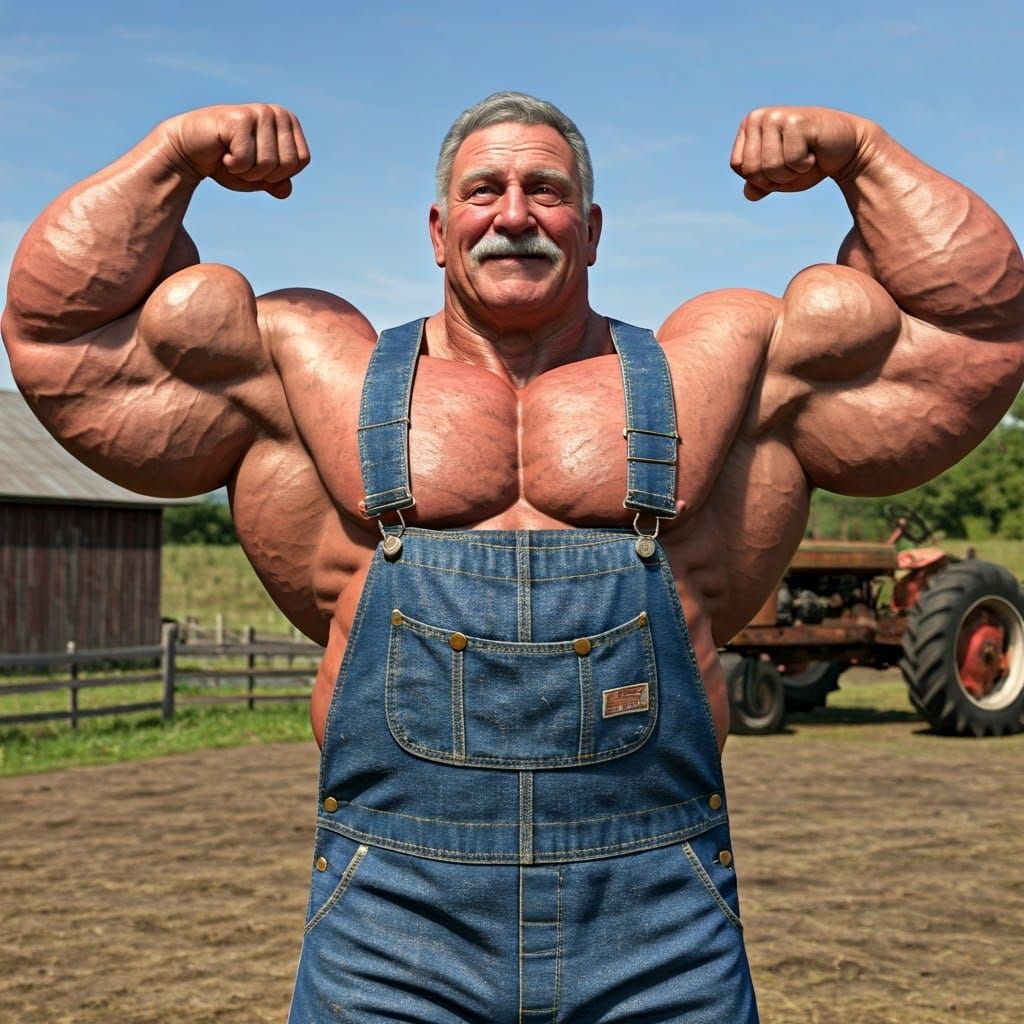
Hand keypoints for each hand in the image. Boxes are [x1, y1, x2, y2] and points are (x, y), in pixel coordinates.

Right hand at [161, 104, 309, 198]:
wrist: (189, 149)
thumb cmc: (227, 162)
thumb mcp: (258, 178)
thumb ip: (277, 183)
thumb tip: (286, 190)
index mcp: (288, 121)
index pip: (301, 160)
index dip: (280, 173)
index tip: (258, 164)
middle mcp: (276, 112)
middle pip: (288, 164)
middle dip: (264, 174)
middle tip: (243, 161)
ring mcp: (259, 112)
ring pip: (268, 164)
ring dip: (247, 171)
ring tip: (232, 156)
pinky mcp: (239, 118)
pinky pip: (247, 160)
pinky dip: (234, 166)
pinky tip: (222, 152)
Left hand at [729, 106, 870, 200]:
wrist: (846, 150)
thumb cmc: (809, 163)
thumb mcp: (778, 178)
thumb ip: (758, 186)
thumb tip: (748, 193)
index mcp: (748, 127)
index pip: (738, 166)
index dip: (759, 177)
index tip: (779, 165)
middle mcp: (758, 117)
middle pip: (751, 169)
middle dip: (774, 177)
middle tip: (793, 163)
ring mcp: (776, 116)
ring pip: (769, 167)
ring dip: (790, 172)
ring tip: (803, 158)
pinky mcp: (796, 120)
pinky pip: (791, 160)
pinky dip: (804, 164)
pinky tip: (814, 152)